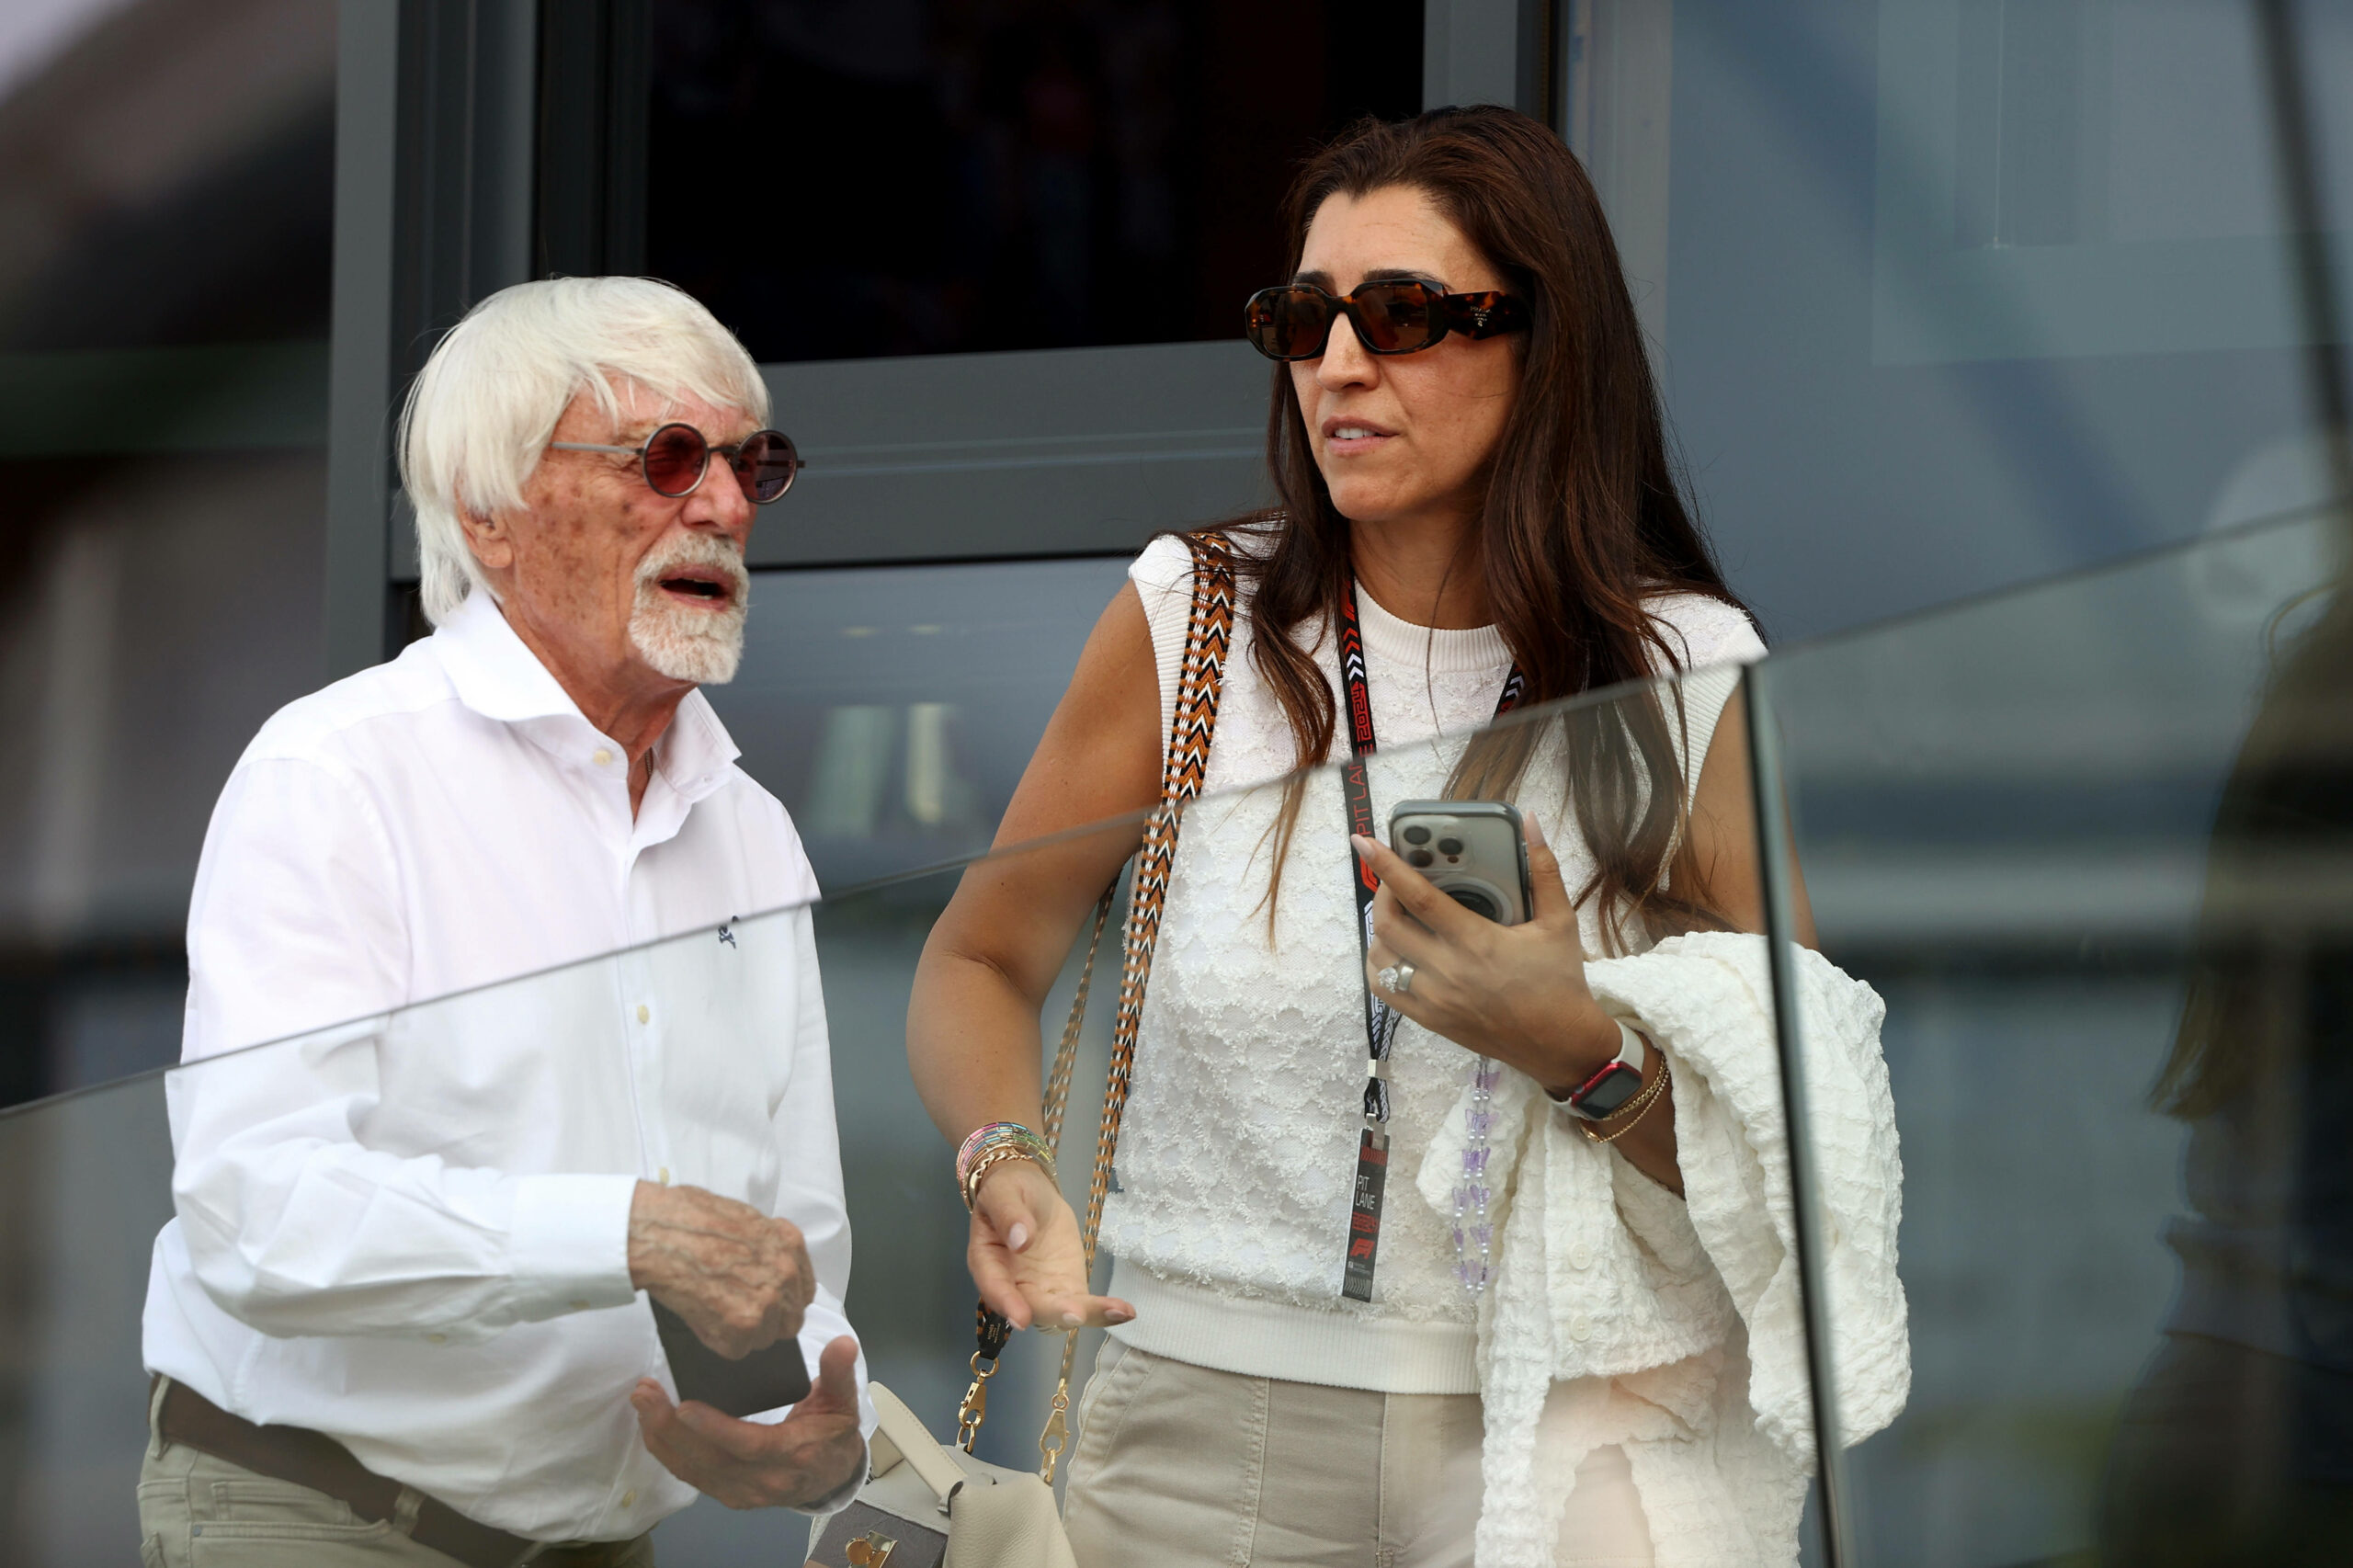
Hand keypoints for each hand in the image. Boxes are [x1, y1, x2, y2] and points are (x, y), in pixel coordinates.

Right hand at [628, 1182, 813, 1358]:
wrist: (660, 1233)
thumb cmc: (689, 1218)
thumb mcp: (743, 1219)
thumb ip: (765, 1247)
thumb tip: (762, 1265)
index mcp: (789, 1244)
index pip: (803, 1291)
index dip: (783, 1301)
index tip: (767, 1304)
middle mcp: (786, 1274)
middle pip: (790, 1321)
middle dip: (766, 1322)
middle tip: (736, 1312)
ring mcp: (767, 1302)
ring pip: (763, 1338)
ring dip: (740, 1332)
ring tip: (712, 1307)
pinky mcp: (743, 1326)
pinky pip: (737, 1350)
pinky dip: (717, 1340)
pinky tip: (701, 1315)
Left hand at [633, 1334, 865, 1509]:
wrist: (833, 1475)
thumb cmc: (833, 1431)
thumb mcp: (843, 1400)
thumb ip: (838, 1373)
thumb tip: (843, 1344)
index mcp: (794, 1455)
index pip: (750, 1445)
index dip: (716, 1429)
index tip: (685, 1405)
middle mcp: (765, 1481)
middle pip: (711, 1460)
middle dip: (672, 1429)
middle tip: (646, 1393)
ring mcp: (743, 1493)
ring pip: (694, 1471)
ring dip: (662, 1438)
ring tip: (642, 1401)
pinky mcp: (728, 1495)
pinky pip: (692, 1476)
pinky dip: (667, 1452)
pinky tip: (650, 1425)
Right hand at [968, 1156, 1134, 1330]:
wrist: (1029, 1193)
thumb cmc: (1008, 1190)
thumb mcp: (1003, 1192)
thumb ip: (1009, 1214)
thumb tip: (1020, 1239)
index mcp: (988, 1263)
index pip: (995, 1288)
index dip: (1008, 1304)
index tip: (1022, 1317)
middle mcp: (1014, 1286)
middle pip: (1034, 1307)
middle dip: (1056, 1313)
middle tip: (1077, 1314)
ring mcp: (1043, 1291)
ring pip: (1063, 1312)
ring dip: (1089, 1316)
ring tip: (1118, 1312)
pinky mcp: (1068, 1287)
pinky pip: (1085, 1305)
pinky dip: (1103, 1310)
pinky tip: (1125, 1310)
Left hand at [1353, 816, 1620, 1093]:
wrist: (1561, 1044)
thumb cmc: (1560, 981)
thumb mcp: (1559, 921)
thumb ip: (1543, 869)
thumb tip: (1531, 823)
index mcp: (1476, 942)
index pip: (1418, 897)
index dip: (1387, 866)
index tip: (1364, 841)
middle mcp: (1447, 972)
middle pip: (1388, 925)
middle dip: (1382, 893)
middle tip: (1393, 880)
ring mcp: (1434, 999)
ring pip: (1380, 958)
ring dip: (1379, 930)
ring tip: (1395, 914)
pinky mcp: (1430, 1020)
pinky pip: (1385, 990)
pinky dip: (1380, 965)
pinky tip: (1395, 951)